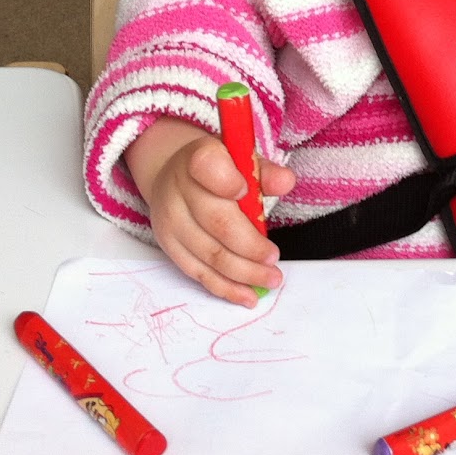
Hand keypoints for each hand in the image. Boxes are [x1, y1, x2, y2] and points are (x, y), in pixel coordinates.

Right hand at [127, 118, 296, 306]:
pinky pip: (198, 273)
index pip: (207, 167)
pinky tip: (247, 295)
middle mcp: (179, 189)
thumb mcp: (239, 159)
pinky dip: (225, 288)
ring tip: (270, 279)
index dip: (226, 182)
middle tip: (274, 259)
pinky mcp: (169, 246)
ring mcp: (171, 220)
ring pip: (209, 254)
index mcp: (198, 159)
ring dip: (243, 273)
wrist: (174, 174)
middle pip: (215, 221)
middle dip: (249, 246)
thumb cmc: (217, 168)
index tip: (245, 191)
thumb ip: (264, 171)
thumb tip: (286, 182)